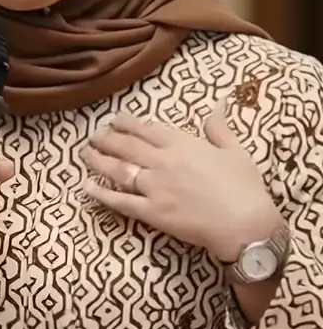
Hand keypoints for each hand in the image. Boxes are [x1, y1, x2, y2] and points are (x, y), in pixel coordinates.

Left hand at [82, 102, 282, 261]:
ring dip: (98, 160)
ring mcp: (154, 187)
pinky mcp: (152, 212)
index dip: (127, 123)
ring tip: (83, 153)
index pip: (146, 129)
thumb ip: (219, 127)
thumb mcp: (235, 150)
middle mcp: (162, 161)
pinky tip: (86, 187)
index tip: (114, 119)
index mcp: (182, 144)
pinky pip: (120, 201)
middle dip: (106, 139)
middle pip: (126, 146)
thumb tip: (217, 104)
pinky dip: (101, 194)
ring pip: (118, 170)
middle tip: (92, 135)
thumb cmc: (245, 187)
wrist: (245, 224)